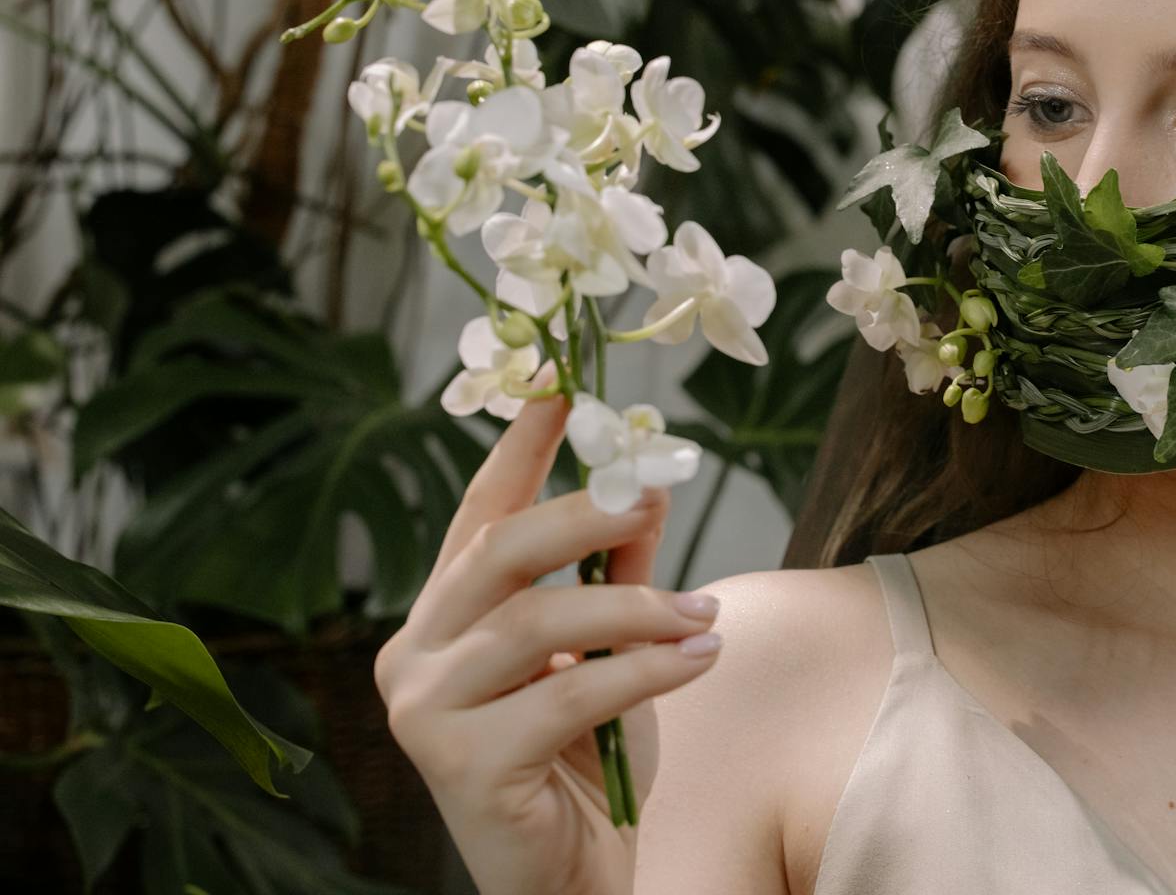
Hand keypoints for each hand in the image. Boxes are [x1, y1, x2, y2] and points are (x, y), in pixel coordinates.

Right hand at [373, 376, 723, 894]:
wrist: (576, 879)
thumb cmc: (587, 763)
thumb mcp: (611, 653)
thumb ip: (617, 577)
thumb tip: (648, 487)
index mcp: (444, 618)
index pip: (477, 514)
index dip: (520, 448)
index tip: (562, 385)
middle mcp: (415, 653)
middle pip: (497, 553)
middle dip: (583, 513)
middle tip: (654, 491)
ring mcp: (426, 711)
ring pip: (537, 624)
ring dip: (635, 609)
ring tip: (704, 613)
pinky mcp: (460, 766)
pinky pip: (569, 695)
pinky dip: (646, 671)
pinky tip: (699, 657)